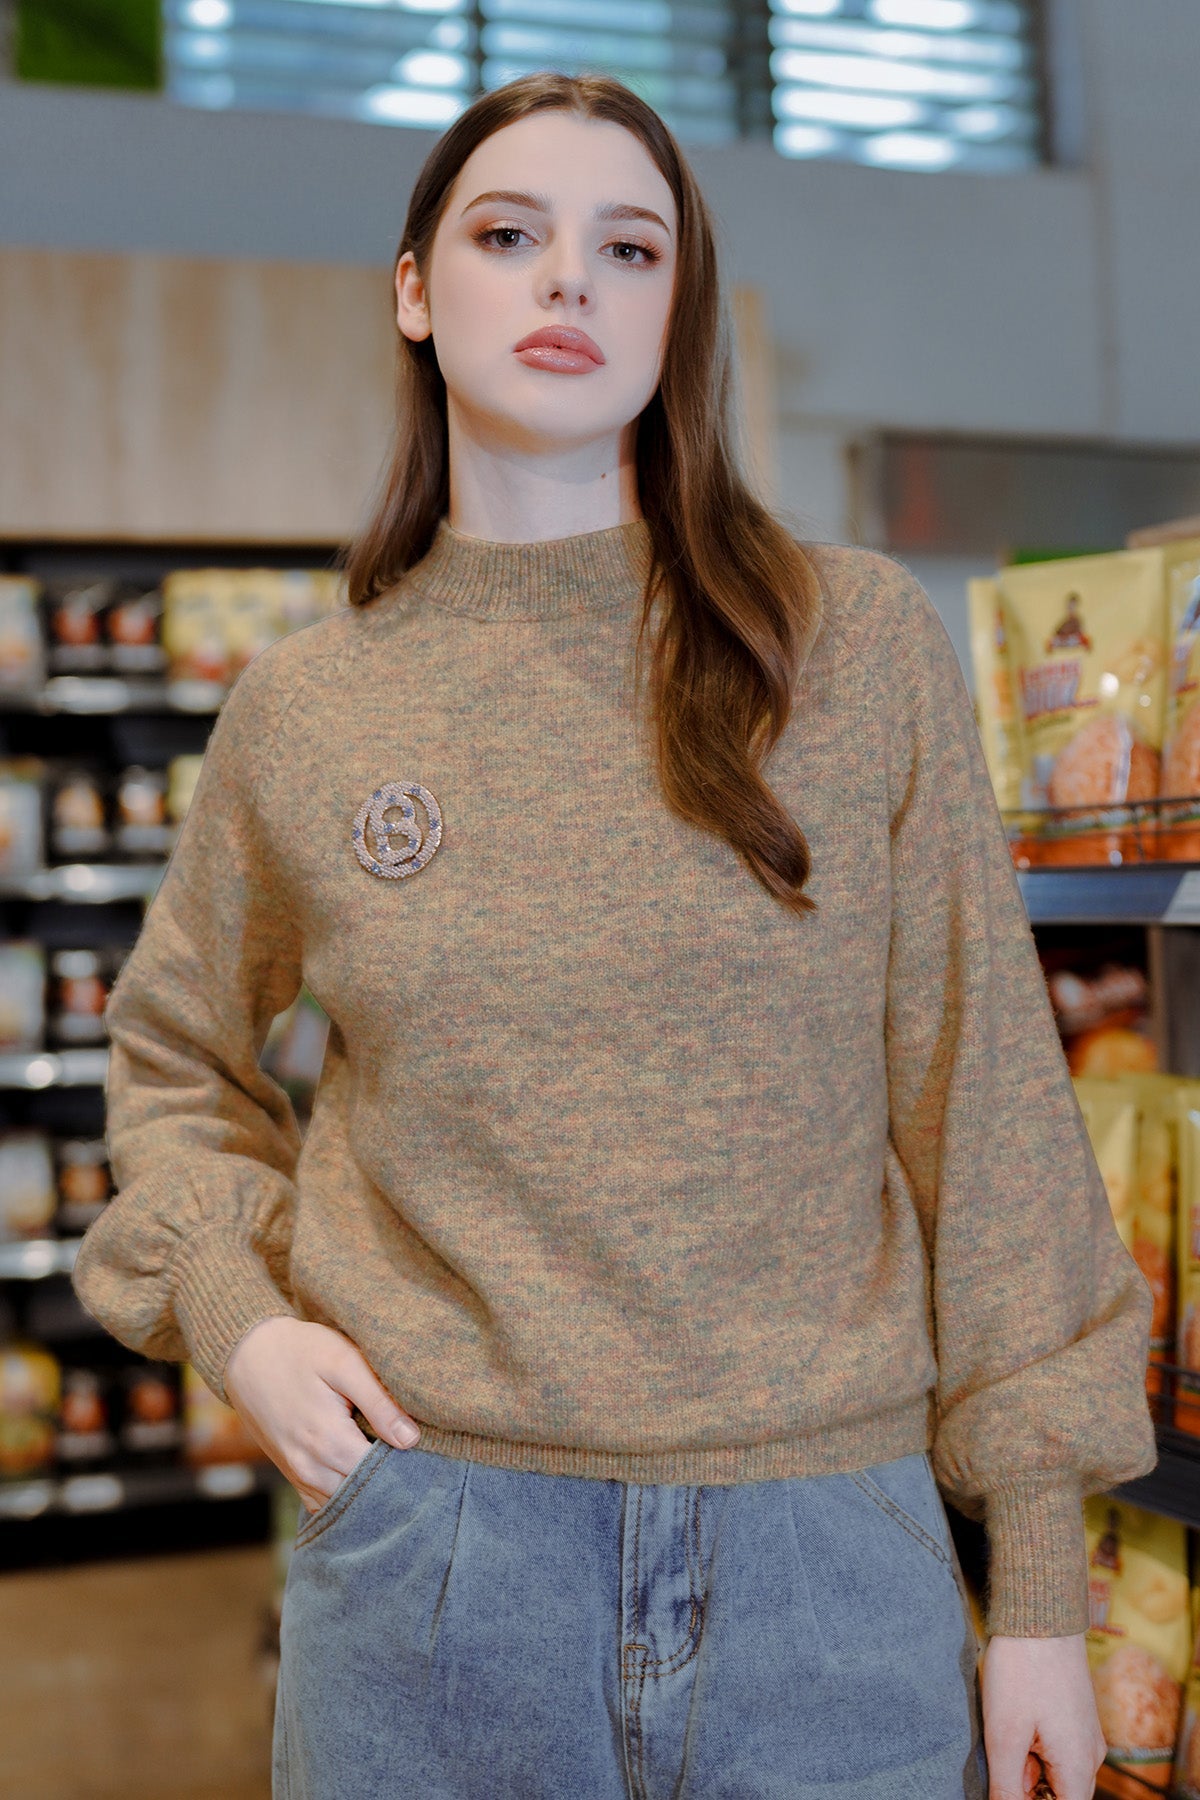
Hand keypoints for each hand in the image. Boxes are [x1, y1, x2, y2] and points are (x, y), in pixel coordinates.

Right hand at [223, 1316, 420, 1513]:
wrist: (247, 1354)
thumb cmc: (301, 1351)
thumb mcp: (343, 1362)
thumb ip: (379, 1401)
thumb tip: (411, 1440)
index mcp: (328, 1440)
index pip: (380, 1476)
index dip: (407, 1467)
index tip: (427, 1455)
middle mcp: (310, 1467)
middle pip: (363, 1494)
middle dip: (391, 1482)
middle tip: (417, 1463)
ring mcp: (297, 1473)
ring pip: (343, 1504)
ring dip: (368, 1492)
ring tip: (392, 1468)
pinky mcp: (290, 1472)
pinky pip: (321, 1503)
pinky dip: (344, 1498)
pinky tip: (363, 1478)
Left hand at [980, 1632, 1106, 1798]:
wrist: (1041, 1612)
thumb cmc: (1022, 1669)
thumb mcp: (1005, 1734)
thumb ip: (1007, 1786)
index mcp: (1078, 1766)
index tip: (1008, 1780)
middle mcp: (1090, 1756)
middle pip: (1060, 1795)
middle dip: (1028, 1785)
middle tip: (1006, 1751)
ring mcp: (1085, 1735)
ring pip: (1056, 1772)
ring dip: (1029, 1764)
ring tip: (1011, 1727)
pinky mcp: (1075, 1717)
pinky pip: (1057, 1748)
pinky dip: (1034, 1743)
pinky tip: (1018, 1715)